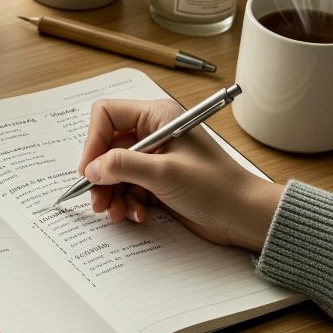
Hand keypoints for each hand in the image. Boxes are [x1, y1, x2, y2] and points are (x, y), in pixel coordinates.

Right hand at [78, 98, 282, 251]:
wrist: (243, 216)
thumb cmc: (215, 188)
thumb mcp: (164, 173)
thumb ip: (123, 166)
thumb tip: (91, 169)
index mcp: (156, 116)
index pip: (106, 115)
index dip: (93, 141)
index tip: (89, 170)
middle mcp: (152, 133)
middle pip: (106, 147)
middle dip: (101, 176)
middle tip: (98, 201)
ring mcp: (153, 158)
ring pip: (113, 171)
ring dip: (111, 193)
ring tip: (117, 213)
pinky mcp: (156, 180)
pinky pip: (127, 187)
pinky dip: (126, 202)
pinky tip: (138, 214)